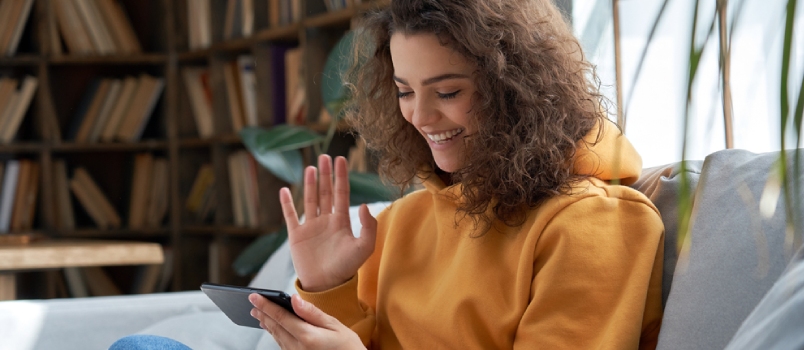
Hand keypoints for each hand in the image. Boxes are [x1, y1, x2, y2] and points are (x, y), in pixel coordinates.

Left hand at [250, 293, 364, 349]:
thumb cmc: (348, 347)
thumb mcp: (335, 326)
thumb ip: (312, 313)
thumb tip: (294, 299)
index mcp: (307, 336)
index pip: (281, 317)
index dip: (266, 305)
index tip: (254, 296)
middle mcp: (298, 348)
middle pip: (275, 328)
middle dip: (263, 314)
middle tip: (252, 304)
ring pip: (277, 338)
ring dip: (267, 325)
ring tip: (259, 315)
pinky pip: (282, 346)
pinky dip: (276, 335)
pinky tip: (274, 330)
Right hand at [280, 155, 377, 291]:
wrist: (326, 286)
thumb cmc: (346, 268)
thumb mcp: (363, 248)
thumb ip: (368, 227)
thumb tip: (362, 205)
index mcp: (341, 222)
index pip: (341, 193)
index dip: (341, 176)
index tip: (341, 159)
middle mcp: (326, 221)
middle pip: (325, 192)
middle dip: (326, 174)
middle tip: (325, 156)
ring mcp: (310, 227)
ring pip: (310, 199)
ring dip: (310, 183)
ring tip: (311, 167)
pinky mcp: (296, 236)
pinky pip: (290, 215)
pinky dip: (286, 203)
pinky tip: (285, 190)